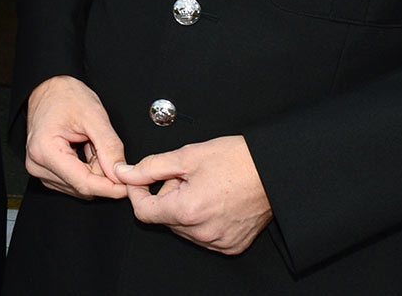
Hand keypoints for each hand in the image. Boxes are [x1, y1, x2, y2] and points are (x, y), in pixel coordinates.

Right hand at [23, 75, 129, 199]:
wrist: (49, 88)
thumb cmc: (66, 96)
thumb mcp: (94, 115)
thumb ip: (109, 147)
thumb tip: (120, 173)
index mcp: (45, 151)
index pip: (84, 183)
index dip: (110, 188)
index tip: (129, 186)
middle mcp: (38, 164)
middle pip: (83, 186)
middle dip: (103, 173)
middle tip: (109, 148)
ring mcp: (40, 169)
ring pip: (80, 186)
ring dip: (94, 170)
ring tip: (92, 144)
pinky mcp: (45, 170)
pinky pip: (73, 180)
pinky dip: (86, 169)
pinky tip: (85, 150)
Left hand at [120, 135, 271, 254]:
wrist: (275, 169)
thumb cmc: (239, 160)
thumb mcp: (188, 155)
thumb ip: (151, 167)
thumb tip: (126, 173)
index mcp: (187, 210)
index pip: (143, 211)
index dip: (138, 192)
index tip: (142, 180)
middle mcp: (201, 232)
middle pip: (165, 218)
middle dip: (167, 196)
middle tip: (185, 176)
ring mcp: (217, 242)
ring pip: (184, 228)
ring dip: (185, 208)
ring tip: (204, 186)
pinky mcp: (231, 245)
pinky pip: (204, 235)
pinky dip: (203, 220)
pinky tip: (216, 200)